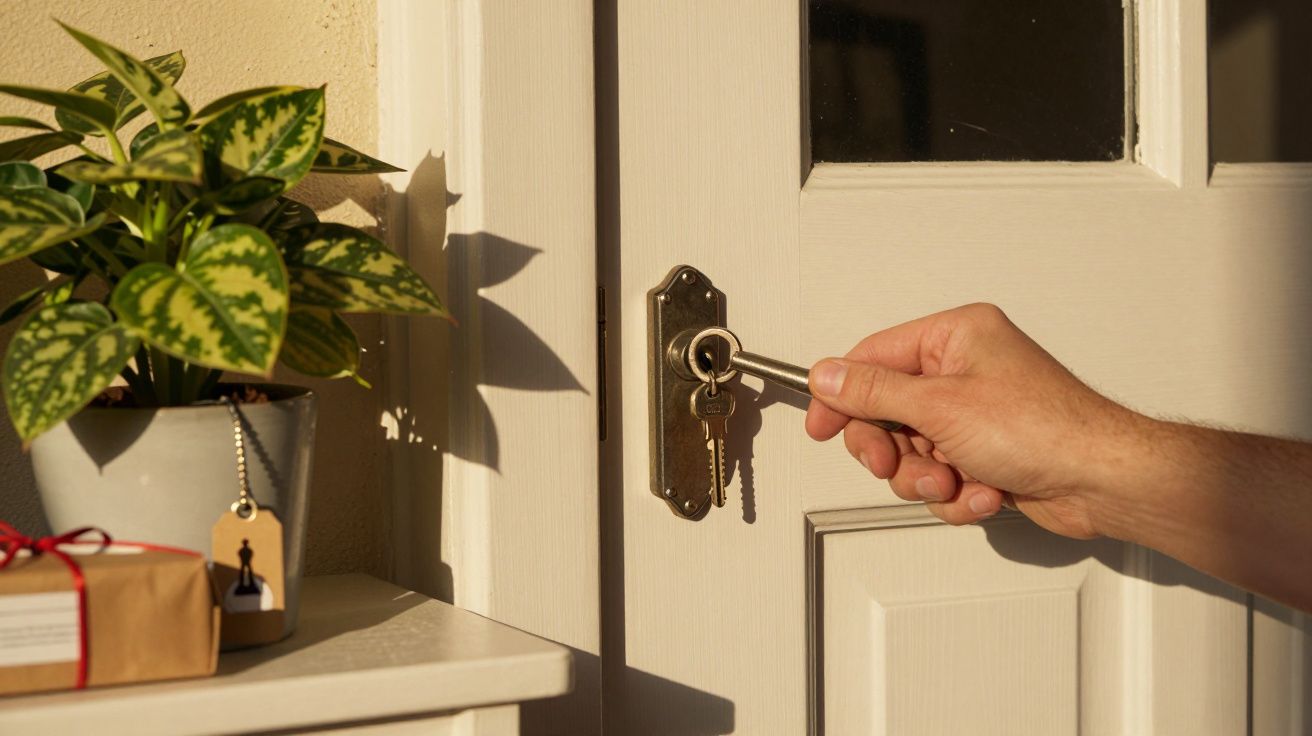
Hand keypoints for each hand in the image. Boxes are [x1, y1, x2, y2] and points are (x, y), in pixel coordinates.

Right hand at [805, 303, 1144, 538]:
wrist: (1102, 482)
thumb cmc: (1046, 429)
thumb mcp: (940, 406)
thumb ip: (874, 393)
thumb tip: (829, 376)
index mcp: (955, 337)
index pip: (874, 358)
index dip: (842, 395)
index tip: (821, 426)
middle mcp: (965, 370)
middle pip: (888, 413)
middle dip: (893, 450)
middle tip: (892, 464)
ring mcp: (975, 415)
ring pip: (912, 454)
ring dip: (928, 478)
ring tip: (957, 480)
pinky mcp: (986, 454)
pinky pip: (942, 478)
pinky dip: (958, 494)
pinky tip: (986, 490)